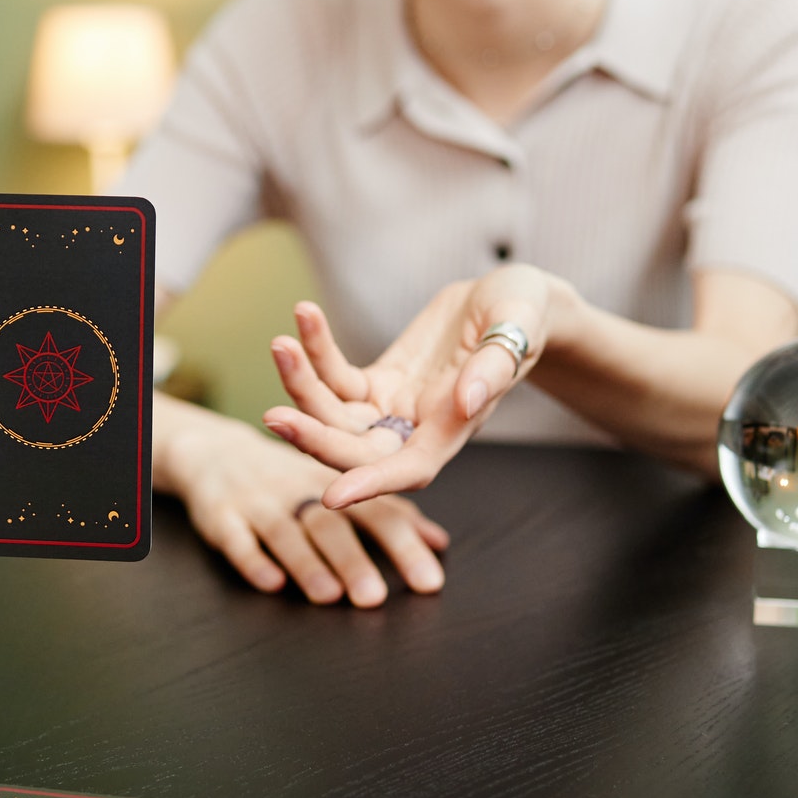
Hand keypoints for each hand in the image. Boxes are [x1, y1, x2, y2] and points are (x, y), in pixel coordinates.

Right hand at [164, 410, 447, 607]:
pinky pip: (236, 537)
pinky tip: (271, 583)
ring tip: (329, 595)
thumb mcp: (339, 488)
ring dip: (307, 563)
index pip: (377, 513)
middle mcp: (299, 489)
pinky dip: (253, 560)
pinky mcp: (221, 516)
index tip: (429, 583)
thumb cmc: (291, 480)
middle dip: (353, 559)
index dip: (404, 546)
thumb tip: (439, 543)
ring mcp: (259, 502)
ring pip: (285, 531)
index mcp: (336, 484)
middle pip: (331, 522)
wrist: (216, 454)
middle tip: (374, 598)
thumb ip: (390, 514)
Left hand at [262, 265, 553, 508]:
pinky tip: (304, 316)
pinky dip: (316, 350)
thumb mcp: (518, 327)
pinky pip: (336, 376)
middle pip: (356, 450)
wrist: (511, 300)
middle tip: (274, 417)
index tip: (332, 497)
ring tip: (282, 345)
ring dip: (303, 385)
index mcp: (454, 428)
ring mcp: (392, 407)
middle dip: (314, 437)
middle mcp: (417, 428)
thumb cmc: (524, 312)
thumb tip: (468, 402)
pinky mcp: (376, 382)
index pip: (409, 470)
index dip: (372, 486)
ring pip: (335, 414)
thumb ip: (495, 367)